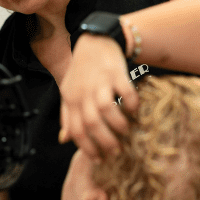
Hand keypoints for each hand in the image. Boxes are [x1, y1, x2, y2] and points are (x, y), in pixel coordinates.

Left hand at [59, 34, 138, 160]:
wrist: (95, 39)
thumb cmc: (83, 70)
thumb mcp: (69, 91)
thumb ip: (67, 115)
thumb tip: (64, 139)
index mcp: (70, 99)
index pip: (76, 130)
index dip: (88, 148)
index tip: (99, 159)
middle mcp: (83, 92)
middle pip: (92, 124)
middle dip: (105, 142)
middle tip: (116, 150)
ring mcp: (99, 82)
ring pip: (106, 110)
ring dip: (118, 125)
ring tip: (126, 131)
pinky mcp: (115, 72)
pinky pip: (125, 93)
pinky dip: (131, 105)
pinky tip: (135, 111)